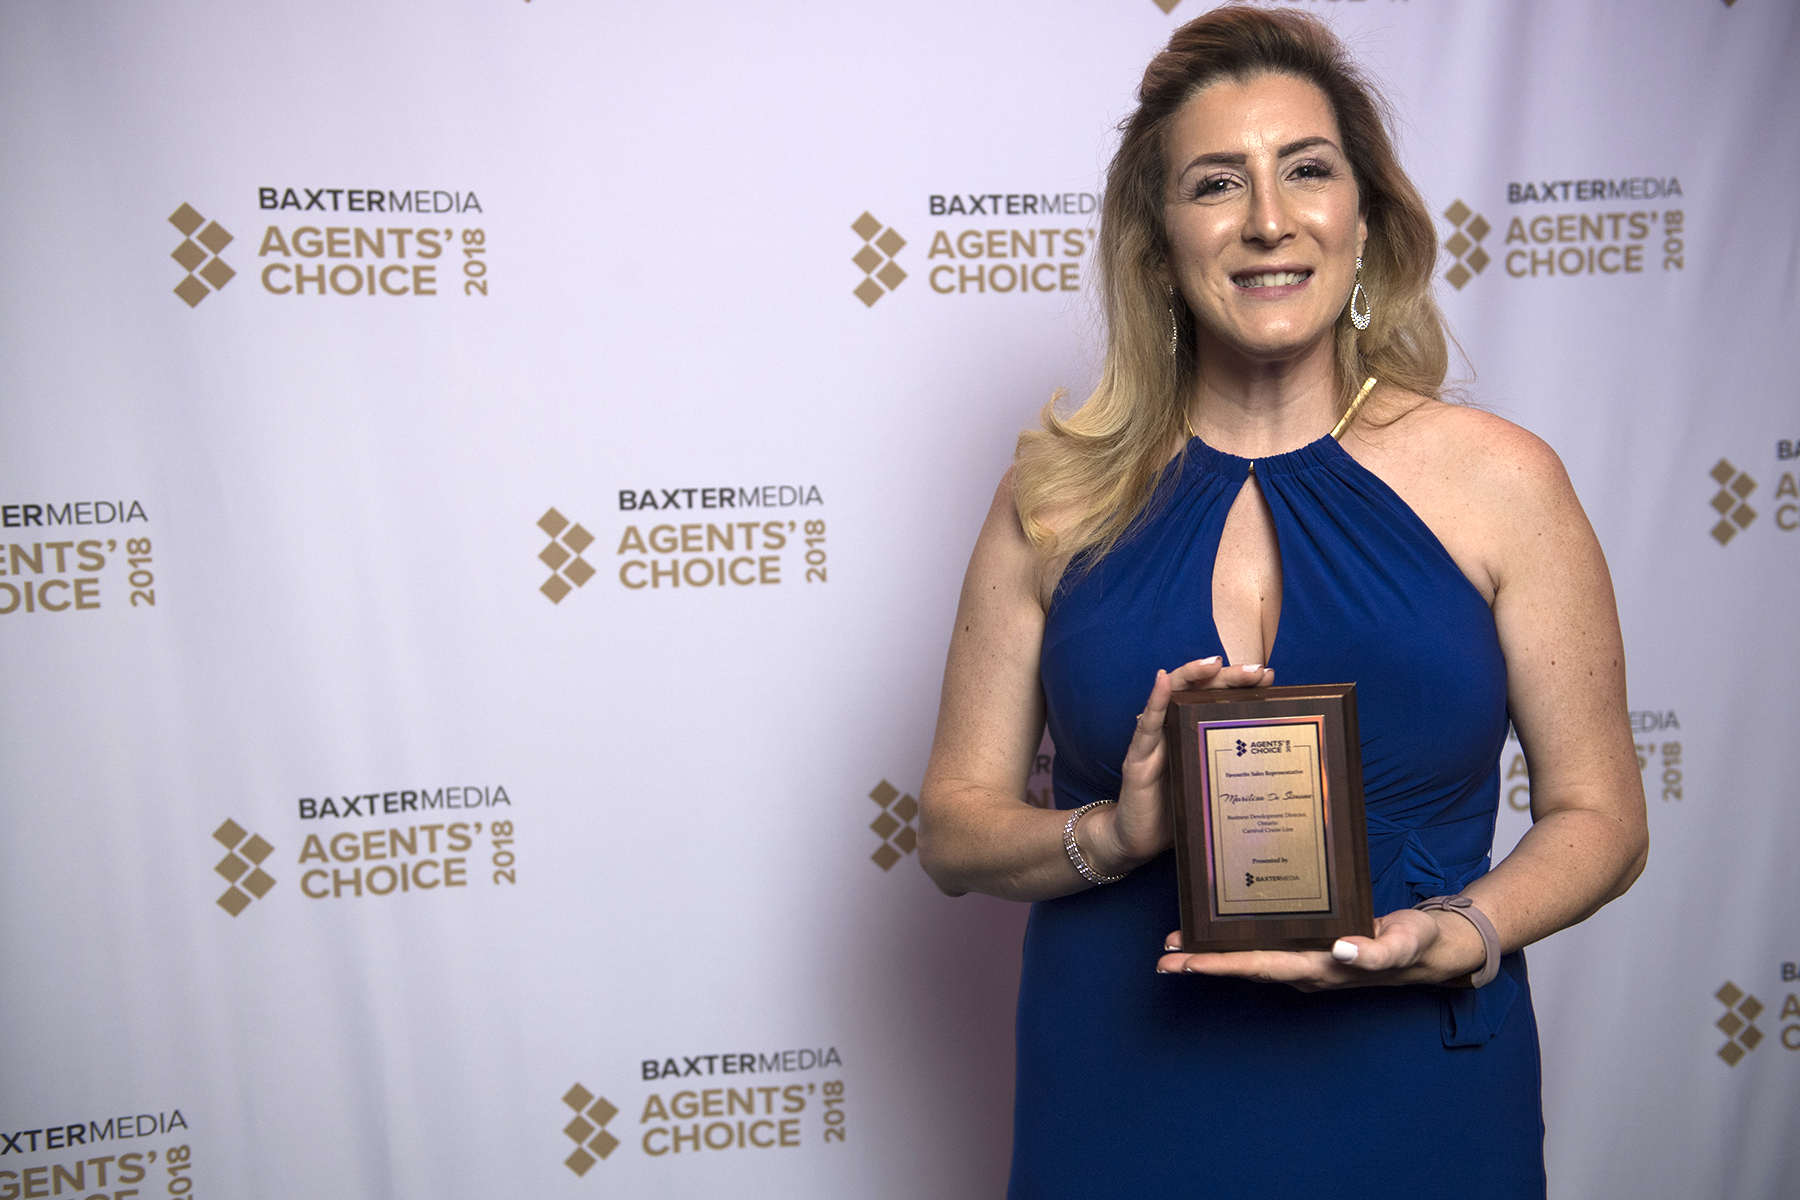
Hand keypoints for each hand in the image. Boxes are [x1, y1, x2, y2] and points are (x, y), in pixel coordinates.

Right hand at [1079, 657, 1273, 872]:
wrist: (1135, 841)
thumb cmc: (1176, 813)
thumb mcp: (1212, 787)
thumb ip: (1232, 771)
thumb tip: (1279, 765)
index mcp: (1193, 734)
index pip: (1218, 699)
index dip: (1241, 684)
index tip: (1269, 676)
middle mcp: (1173, 730)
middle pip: (1200, 690)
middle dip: (1228, 676)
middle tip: (1256, 670)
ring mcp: (1154, 741)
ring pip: (1173, 697)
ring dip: (1192, 675)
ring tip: (1213, 663)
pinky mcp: (1138, 759)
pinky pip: (1147, 726)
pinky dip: (1155, 701)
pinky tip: (1162, 681)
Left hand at [1155, 906, 1486, 990]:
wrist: (1436, 948)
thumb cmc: (1418, 943)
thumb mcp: (1402, 943)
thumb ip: (1376, 949)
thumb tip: (1343, 949)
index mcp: (1318, 968)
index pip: (1255, 966)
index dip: (1215, 963)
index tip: (1179, 961)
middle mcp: (1305, 968)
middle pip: (1243, 965)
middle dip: (1201, 960)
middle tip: (1161, 953)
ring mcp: (1307, 961)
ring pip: (1251, 958)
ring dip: (1215, 952)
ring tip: (1178, 941)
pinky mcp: (1313, 947)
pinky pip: (1267, 946)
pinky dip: (1239, 940)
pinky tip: (1223, 928)